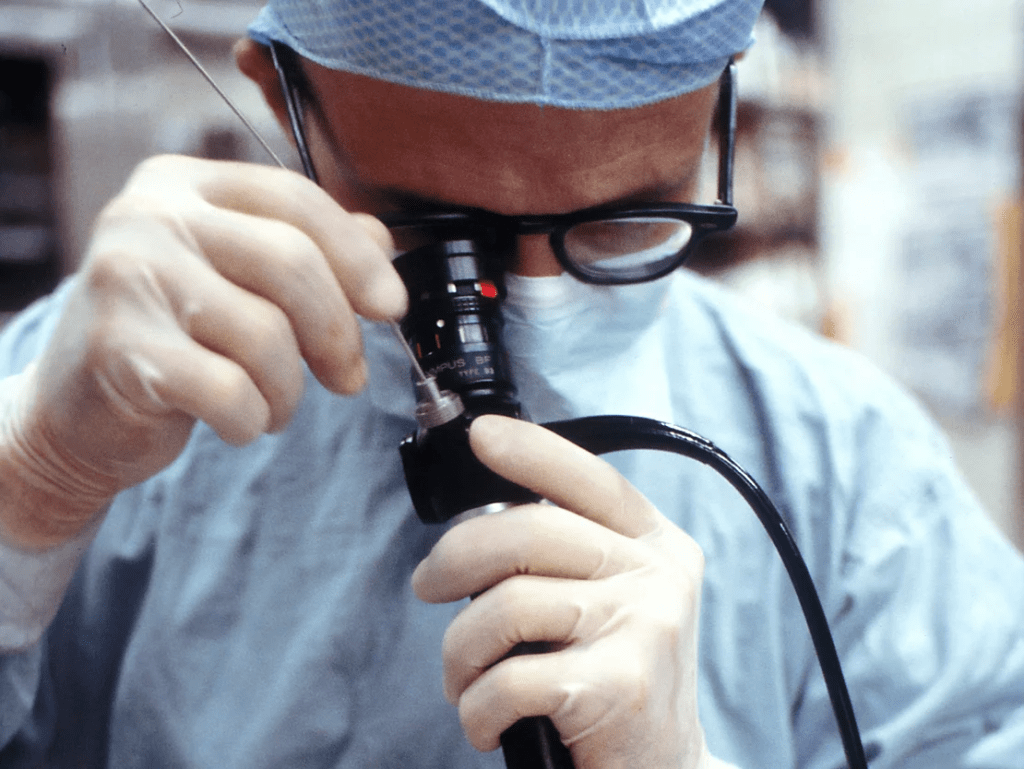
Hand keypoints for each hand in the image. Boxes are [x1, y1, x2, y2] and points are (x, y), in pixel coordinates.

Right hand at [0, 155, 405, 546]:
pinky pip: (231, 390)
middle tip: (347, 376)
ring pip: (267, 335)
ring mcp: (127, 279)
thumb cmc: (170, 336)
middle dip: (337, 332)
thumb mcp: (235, 275)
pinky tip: (239, 421)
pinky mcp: (118, 349)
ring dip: (289, 390)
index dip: (357, 256)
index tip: (390, 306)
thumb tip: (381, 242)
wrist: (77, 408)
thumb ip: (305, 247)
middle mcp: (150, 216)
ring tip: (274, 403)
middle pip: (291, 263)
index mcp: (184, 184)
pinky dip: (253, 419)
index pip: (295, 199)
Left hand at [412, 415, 718, 768]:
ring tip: (463, 679)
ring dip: (460, 651)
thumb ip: (573, 555)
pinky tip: (485, 722)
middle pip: (530, 531)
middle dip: (455, 559)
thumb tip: (482, 524)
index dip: (531, 451)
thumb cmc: (618, 681)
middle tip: (427, 586)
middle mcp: (658, 575)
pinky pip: (509, 678)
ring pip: (507, 605)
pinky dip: (476, 707)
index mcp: (657, 544)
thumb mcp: (618, 601)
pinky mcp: (619, 686)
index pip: (590, 479)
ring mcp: (644, 627)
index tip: (480, 437)